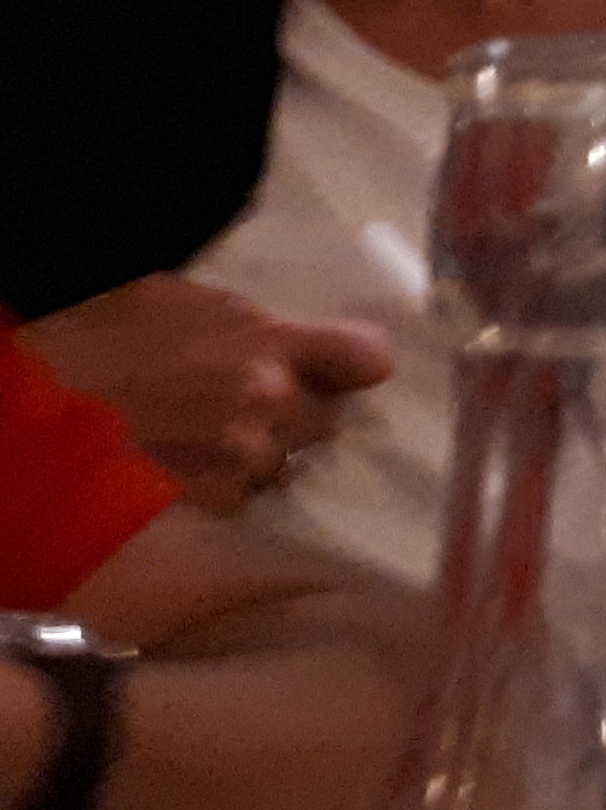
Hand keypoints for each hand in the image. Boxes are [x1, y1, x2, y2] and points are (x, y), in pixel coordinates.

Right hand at [24, 276, 395, 511]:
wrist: (25, 419)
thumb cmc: (88, 343)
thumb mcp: (171, 301)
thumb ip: (243, 322)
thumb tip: (285, 339)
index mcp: (268, 345)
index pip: (367, 357)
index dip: (353, 362)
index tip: (342, 364)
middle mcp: (273, 409)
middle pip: (325, 419)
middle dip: (295, 412)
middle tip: (245, 404)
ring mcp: (245, 464)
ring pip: (282, 463)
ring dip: (256, 453)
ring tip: (199, 441)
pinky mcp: (214, 508)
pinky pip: (241, 497)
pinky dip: (221, 487)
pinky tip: (178, 471)